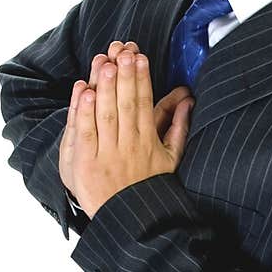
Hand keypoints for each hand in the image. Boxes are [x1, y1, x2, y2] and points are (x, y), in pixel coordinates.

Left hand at [59, 41, 192, 198]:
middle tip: (122, 50)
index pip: (145, 103)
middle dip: (124, 75)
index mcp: (148, 142)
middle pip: (125, 103)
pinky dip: (83, 111)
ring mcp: (105, 154)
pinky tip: (85, 91)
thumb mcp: (171, 159)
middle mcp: (127, 145)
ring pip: (105, 113)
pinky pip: (85, 133)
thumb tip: (187, 101)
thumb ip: (179, 128)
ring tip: (106, 62)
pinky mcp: (85, 163)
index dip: (141, 78)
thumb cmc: (148, 187)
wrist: (128, 221)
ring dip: (105, 86)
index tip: (139, 57)